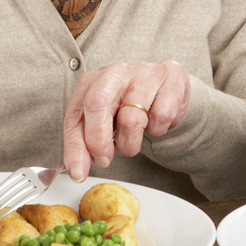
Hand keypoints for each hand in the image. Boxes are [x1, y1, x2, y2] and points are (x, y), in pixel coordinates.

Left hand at [62, 60, 190, 181]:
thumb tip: (78, 168)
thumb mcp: (104, 118)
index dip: (75, 148)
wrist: (167, 84)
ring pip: (131, 119)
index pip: (76, 115)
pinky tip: (155, 121)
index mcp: (92, 81)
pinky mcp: (170, 77)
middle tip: (105, 160)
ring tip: (134, 139)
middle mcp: (116, 73)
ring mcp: (144, 73)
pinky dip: (158, 129)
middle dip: (98, 141)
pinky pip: (161, 117)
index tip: (78, 173)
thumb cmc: (131, 103)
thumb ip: (88, 139)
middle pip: (97, 104)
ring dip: (131, 143)